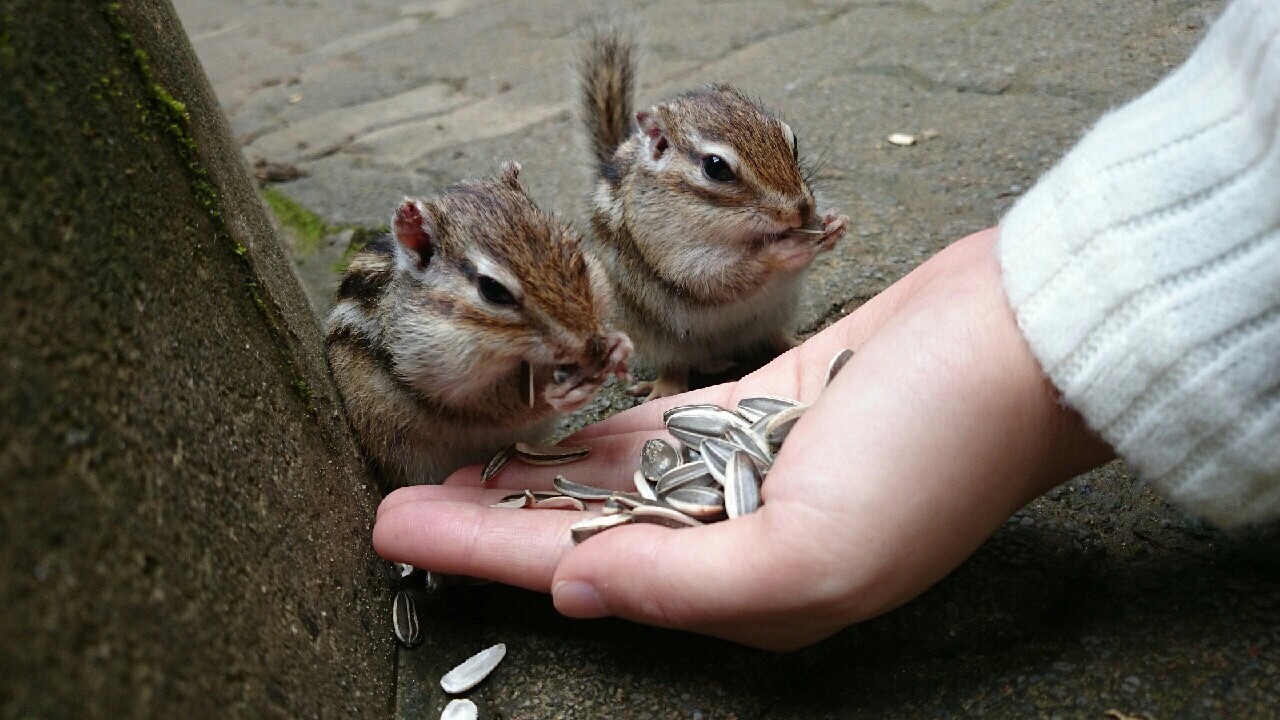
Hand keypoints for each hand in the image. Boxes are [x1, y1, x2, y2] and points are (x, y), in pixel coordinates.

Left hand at [373, 228, 1112, 649]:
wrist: (1019, 341)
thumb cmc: (938, 452)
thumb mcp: (816, 554)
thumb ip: (685, 584)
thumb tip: (573, 588)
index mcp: (750, 593)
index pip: (590, 575)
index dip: (490, 559)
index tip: (402, 534)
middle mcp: (741, 540)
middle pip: (584, 533)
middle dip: (490, 526)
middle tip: (398, 506)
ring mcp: (746, 470)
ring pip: (610, 482)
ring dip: (532, 478)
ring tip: (449, 471)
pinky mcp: (758, 408)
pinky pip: (653, 431)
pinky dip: (595, 436)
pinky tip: (543, 435)